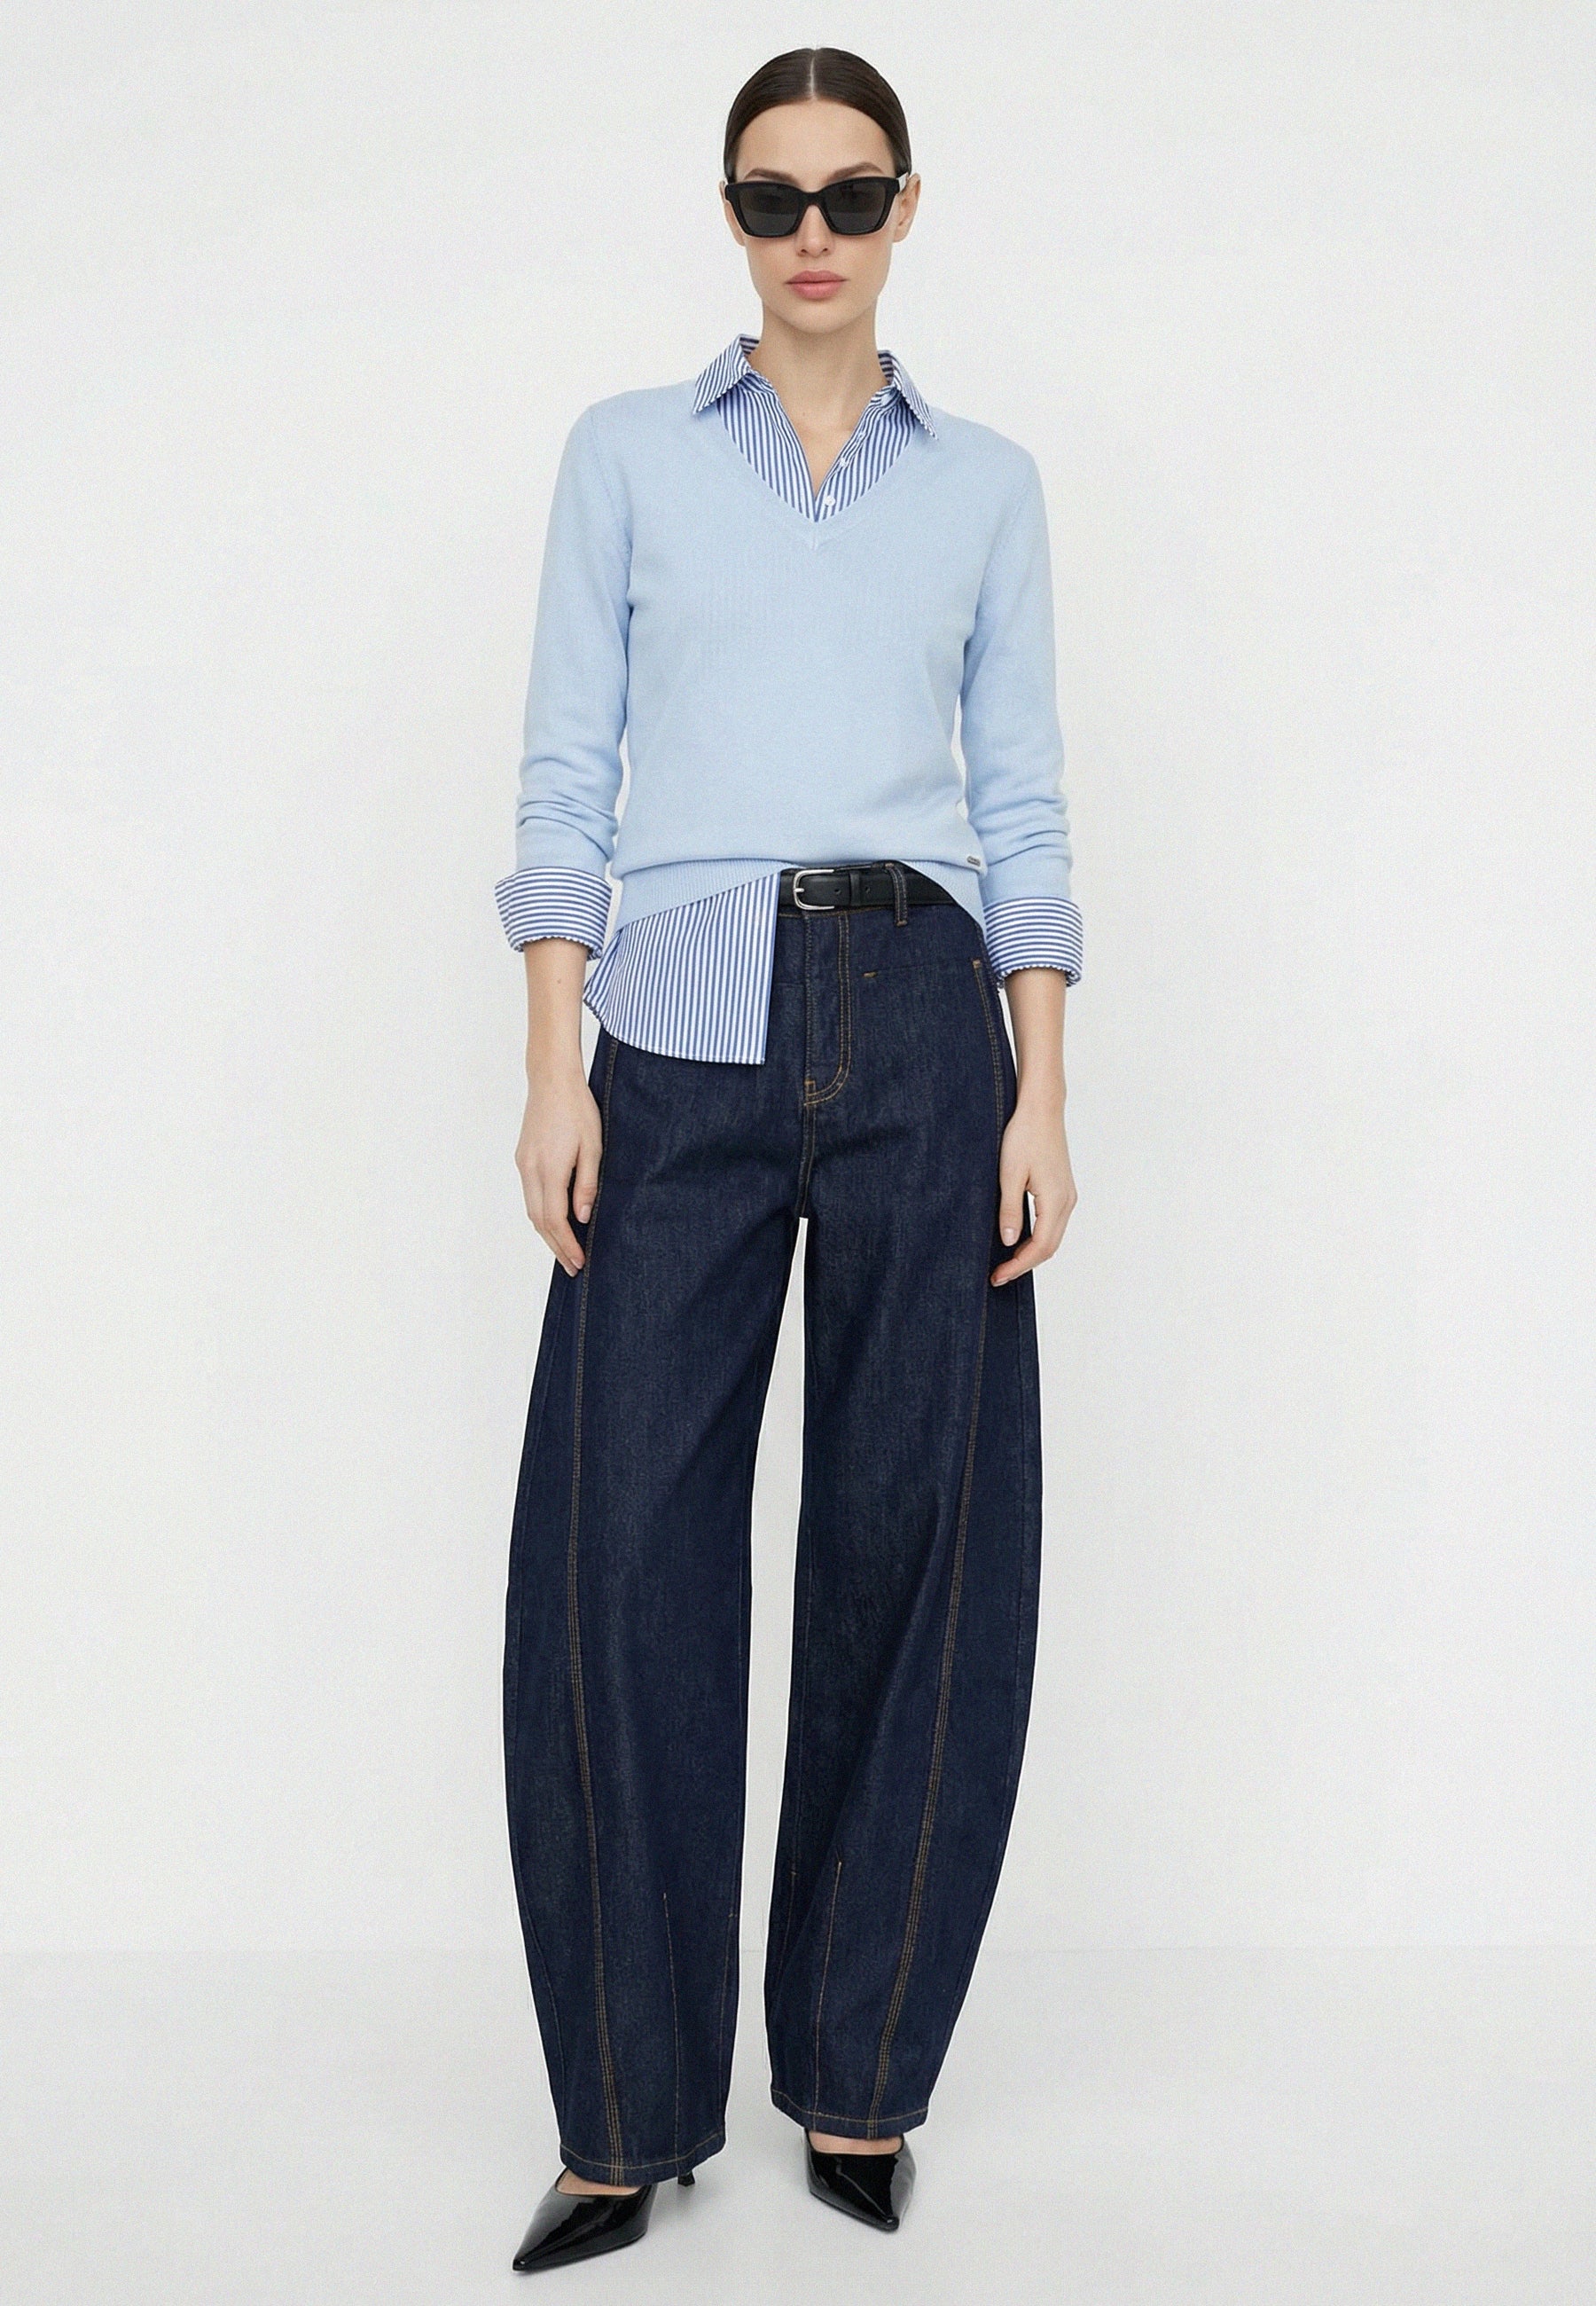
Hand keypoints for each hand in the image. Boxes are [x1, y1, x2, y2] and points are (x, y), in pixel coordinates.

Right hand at [516, 1061, 603, 1275]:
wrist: (551, 1080)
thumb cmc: (578, 1109)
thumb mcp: (593, 1146)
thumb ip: (587, 1183)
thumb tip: (582, 1217)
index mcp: (549, 1168)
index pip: (554, 1219)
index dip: (566, 1244)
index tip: (579, 1261)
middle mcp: (530, 1170)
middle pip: (539, 1221)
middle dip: (556, 1247)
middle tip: (572, 1267)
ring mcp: (523, 1164)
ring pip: (531, 1210)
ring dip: (547, 1233)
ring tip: (565, 1251)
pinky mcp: (522, 1158)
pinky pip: (530, 1195)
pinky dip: (541, 1214)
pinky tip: (555, 1222)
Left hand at [990, 1091, 1075, 1286]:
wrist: (1041, 1110)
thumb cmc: (1024, 1136)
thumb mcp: (1009, 1174)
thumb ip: (1010, 1210)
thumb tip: (1009, 1242)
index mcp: (1055, 1200)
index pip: (1040, 1247)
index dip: (1019, 1265)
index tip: (999, 1276)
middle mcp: (1067, 1201)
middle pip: (1050, 1247)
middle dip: (1024, 1264)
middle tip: (999, 1275)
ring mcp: (1067, 1196)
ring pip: (1053, 1237)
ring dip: (1032, 1253)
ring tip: (1007, 1262)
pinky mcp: (1063, 1189)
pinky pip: (1053, 1223)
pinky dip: (1038, 1238)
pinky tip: (1019, 1239)